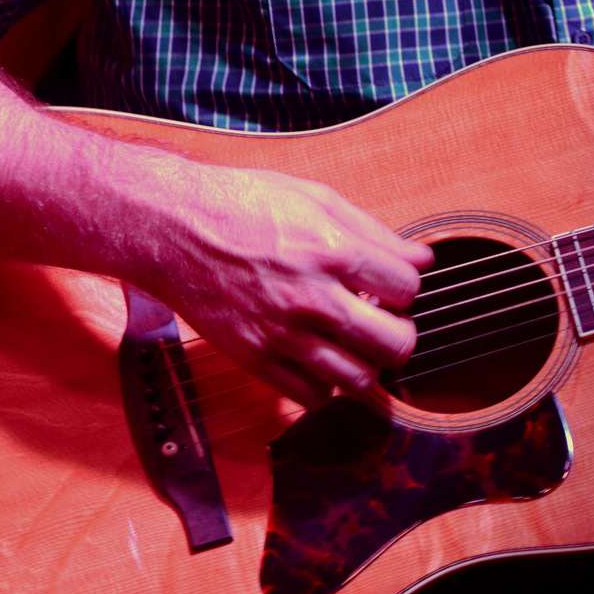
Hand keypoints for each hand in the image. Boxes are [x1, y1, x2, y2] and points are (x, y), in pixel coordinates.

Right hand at [136, 161, 433, 407]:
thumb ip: (373, 232)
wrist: (171, 226)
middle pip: (395, 344)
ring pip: (358, 379)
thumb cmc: (240, 203)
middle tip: (386, 323)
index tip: (391, 284)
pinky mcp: (255, 357)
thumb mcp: (315, 198)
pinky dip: (325, 385)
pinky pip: (311, 395)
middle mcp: (313, 297)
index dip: (406, 285)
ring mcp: (284, 333)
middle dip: (400, 334)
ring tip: (355, 345)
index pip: (408, 288)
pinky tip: (319, 359)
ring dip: (367, 365)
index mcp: (333, 250)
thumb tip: (422, 256)